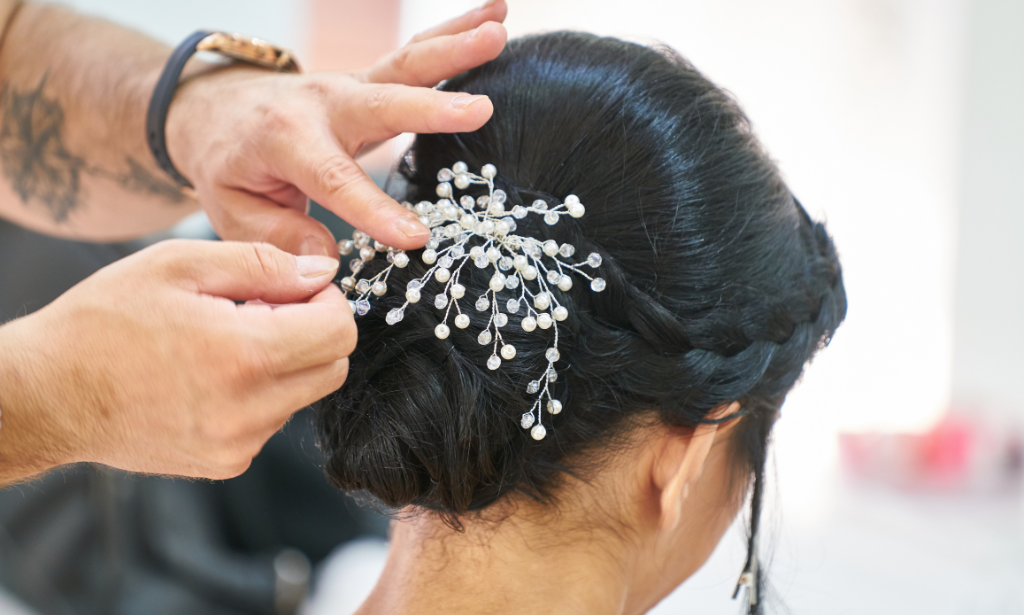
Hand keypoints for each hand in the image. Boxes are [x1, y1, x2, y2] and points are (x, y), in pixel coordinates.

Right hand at [0, 240, 351, 482]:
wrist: (46, 395)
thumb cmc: (103, 322)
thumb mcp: (180, 264)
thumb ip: (263, 264)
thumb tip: (322, 272)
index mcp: (244, 356)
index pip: (340, 331)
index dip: (328, 299)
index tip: (297, 286)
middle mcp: (249, 411)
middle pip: (333, 367)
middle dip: (314, 330)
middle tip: (262, 308)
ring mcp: (239, 444)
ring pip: (304, 394)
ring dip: (286, 362)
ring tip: (227, 339)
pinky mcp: (226, 463)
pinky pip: (272, 420)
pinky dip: (260, 392)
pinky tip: (213, 373)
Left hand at [165, 1, 507, 256]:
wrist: (216, 110)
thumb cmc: (229, 166)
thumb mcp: (232, 211)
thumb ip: (276, 237)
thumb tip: (327, 260)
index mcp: (284, 141)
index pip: (333, 179)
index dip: (372, 208)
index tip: (414, 237)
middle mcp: (323, 104)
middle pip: (383, 103)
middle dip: (431, 107)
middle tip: (480, 109)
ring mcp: (350, 85)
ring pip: (406, 63)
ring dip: (455, 46)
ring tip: (498, 31)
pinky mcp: (371, 80)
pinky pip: (416, 55)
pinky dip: (455, 31)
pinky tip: (497, 16)